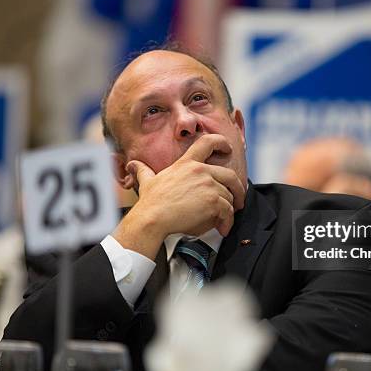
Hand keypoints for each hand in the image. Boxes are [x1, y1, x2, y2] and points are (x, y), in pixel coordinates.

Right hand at [112, 134, 245, 258]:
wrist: (153, 218)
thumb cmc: (151, 202)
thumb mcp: (148, 181)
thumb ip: (143, 171)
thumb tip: (132, 164)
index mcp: (187, 163)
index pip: (207, 142)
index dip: (221, 143)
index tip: (228, 148)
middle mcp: (201, 171)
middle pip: (230, 175)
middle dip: (238, 188)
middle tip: (238, 199)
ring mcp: (208, 185)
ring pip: (229, 197)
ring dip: (230, 210)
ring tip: (225, 219)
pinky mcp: (213, 201)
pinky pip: (228, 211)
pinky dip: (228, 221)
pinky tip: (223, 227)